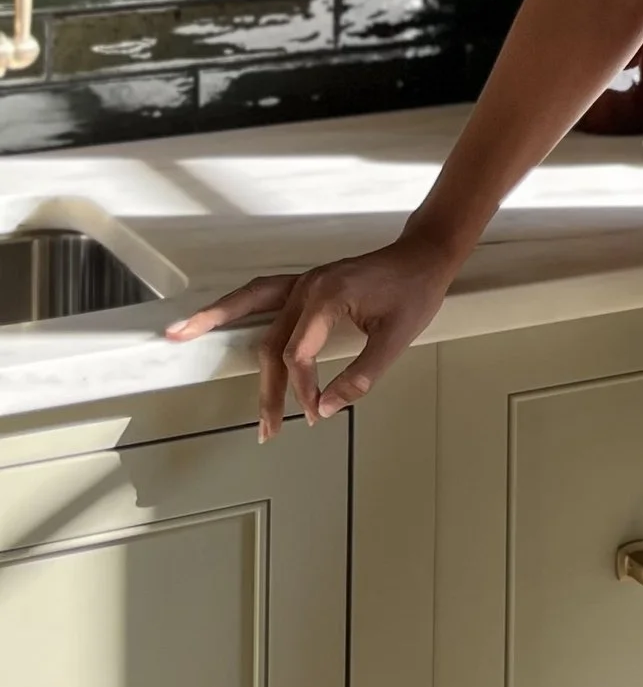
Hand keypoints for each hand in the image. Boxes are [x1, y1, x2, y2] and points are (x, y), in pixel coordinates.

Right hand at [166, 233, 459, 443]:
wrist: (424, 255)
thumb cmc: (414, 293)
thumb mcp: (398, 338)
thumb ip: (363, 375)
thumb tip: (330, 409)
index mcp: (329, 296)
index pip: (299, 353)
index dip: (303, 388)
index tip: (315, 414)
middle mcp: (308, 286)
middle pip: (272, 342)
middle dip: (267, 389)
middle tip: (265, 431)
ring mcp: (303, 282)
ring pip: (250, 306)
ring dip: (214, 322)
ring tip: (175, 335)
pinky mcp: (303, 284)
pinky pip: (259, 294)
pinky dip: (232, 306)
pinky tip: (211, 318)